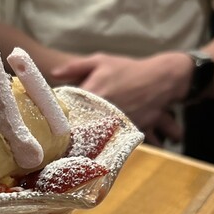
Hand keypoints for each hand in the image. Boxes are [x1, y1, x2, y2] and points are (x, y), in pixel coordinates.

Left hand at [51, 52, 192, 138]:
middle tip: (59, 143)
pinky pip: (114, 142)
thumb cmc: (128, 69)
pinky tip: (97, 151)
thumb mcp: (101, 61)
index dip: (59, 120)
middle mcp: (105, 110)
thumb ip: (75, 67)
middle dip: (71, 135)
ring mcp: (118, 122)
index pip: (69, 111)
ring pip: (96, 139)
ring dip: (87, 143)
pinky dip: (105, 147)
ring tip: (76, 151)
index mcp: (94, 94)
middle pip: (81, 128)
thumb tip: (53, 74)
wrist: (162, 79)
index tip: (51, 127)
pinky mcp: (130, 131)